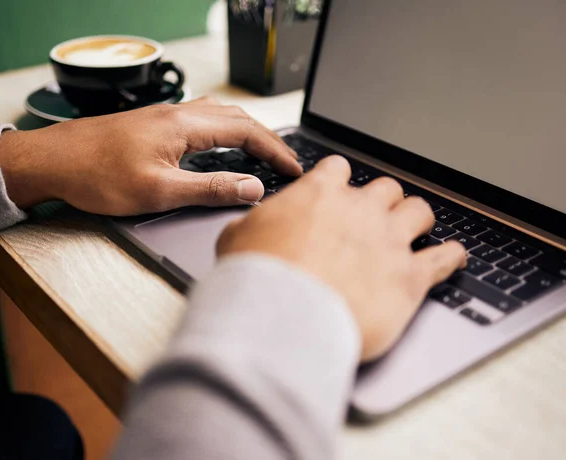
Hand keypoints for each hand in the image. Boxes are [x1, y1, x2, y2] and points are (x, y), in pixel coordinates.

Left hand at [0, 97, 300, 213]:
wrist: (52, 161)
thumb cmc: (96, 175)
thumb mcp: (159, 191)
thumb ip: (210, 189)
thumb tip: (251, 188)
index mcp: (184, 125)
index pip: (247, 132)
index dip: (276, 151)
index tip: (294, 169)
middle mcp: (178, 114)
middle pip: (238, 120)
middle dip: (268, 140)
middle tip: (287, 163)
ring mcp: (166, 117)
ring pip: (221, 117)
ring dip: (248, 133)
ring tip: (264, 153)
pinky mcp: (155, 125)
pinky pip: (203, 121)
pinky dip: (226, 132)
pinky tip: (223, 145)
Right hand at [217, 156, 466, 360]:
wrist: (282, 316)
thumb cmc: (257, 277)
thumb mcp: (237, 238)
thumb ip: (254, 223)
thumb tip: (252, 224)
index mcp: (320, 194)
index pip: (339, 169)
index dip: (338, 181)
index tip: (337, 192)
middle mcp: (361, 210)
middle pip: (386, 187)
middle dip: (381, 200)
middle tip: (374, 217)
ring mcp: (390, 241)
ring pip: (420, 210)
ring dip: (416, 218)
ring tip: (414, 229)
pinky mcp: (411, 277)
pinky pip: (446, 257)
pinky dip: (452, 256)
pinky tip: (453, 257)